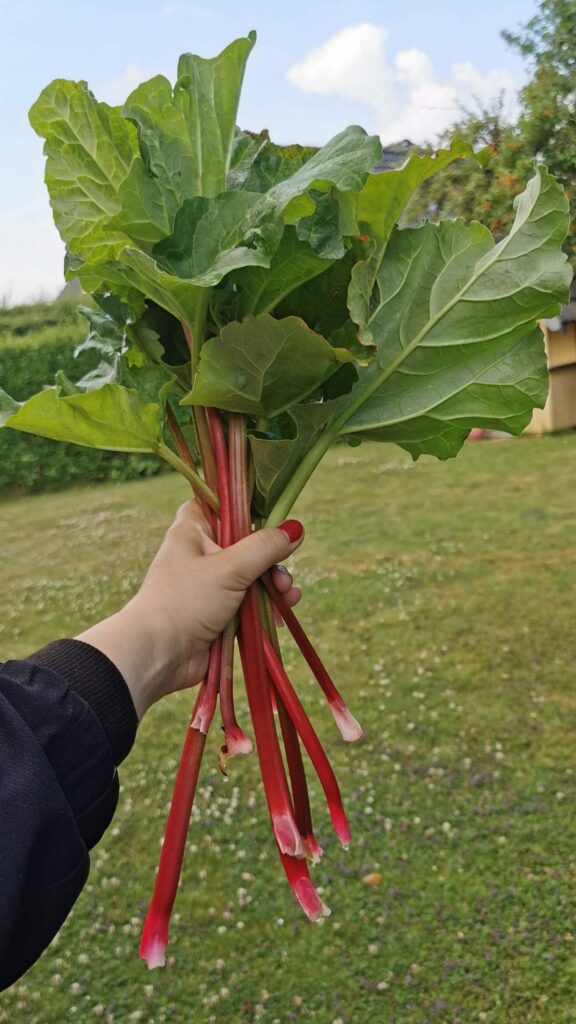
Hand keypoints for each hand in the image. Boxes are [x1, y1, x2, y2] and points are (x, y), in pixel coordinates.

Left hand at [76, 501, 303, 718]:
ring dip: (274, 586)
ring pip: (252, 577)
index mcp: (193, 531)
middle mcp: (201, 554)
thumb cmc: (186, 600)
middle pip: (246, 544)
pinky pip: (249, 604)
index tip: (271, 517)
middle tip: (282, 575)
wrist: (159, 655)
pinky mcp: (218, 614)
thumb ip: (265, 547)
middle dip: (272, 560)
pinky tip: (283, 614)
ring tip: (287, 597)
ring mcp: (209, 586)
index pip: (219, 505)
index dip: (244, 507)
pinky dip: (266, 607)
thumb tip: (296, 528)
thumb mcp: (230, 568)